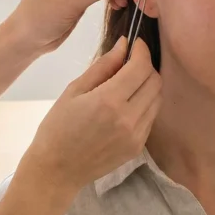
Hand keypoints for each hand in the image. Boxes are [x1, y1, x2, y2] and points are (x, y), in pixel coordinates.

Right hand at [17, 36, 161, 197]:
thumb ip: (103, 66)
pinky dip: (145, 104)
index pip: (141, 67)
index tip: (136, 44)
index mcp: (109, 101)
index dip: (142, 51)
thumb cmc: (58, 127)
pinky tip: (127, 104)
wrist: (57, 170)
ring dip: (148, 85)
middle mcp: (128, 118)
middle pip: (155, 81)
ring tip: (129, 83)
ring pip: (157, 99)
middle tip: (131, 62)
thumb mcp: (74, 90)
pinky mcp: (138, 147)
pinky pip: (151, 117)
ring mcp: (136, 135)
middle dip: (146, 66)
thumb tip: (124, 45)